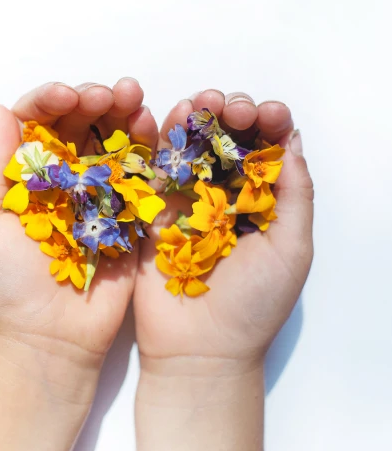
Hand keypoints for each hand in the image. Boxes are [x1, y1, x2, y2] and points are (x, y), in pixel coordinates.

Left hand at [0, 78, 157, 373]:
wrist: (49, 335)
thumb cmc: (5, 283)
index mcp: (23, 173)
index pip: (36, 121)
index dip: (51, 100)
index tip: (67, 96)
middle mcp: (62, 177)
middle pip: (79, 123)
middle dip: (95, 100)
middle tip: (110, 94)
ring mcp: (98, 194)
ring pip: (112, 140)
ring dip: (124, 114)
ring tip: (135, 99)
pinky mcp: (129, 214)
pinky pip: (141, 173)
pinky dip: (148, 147)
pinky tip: (152, 127)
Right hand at [134, 90, 313, 373]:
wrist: (200, 349)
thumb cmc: (254, 306)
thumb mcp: (292, 249)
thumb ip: (295, 195)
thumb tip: (293, 142)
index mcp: (264, 203)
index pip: (269, 151)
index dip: (270, 125)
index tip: (270, 114)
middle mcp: (226, 196)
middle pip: (230, 140)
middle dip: (234, 115)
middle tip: (234, 109)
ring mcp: (188, 201)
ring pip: (194, 145)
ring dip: (200, 117)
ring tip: (205, 101)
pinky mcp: (154, 210)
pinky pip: (159, 166)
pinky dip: (166, 137)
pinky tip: (176, 115)